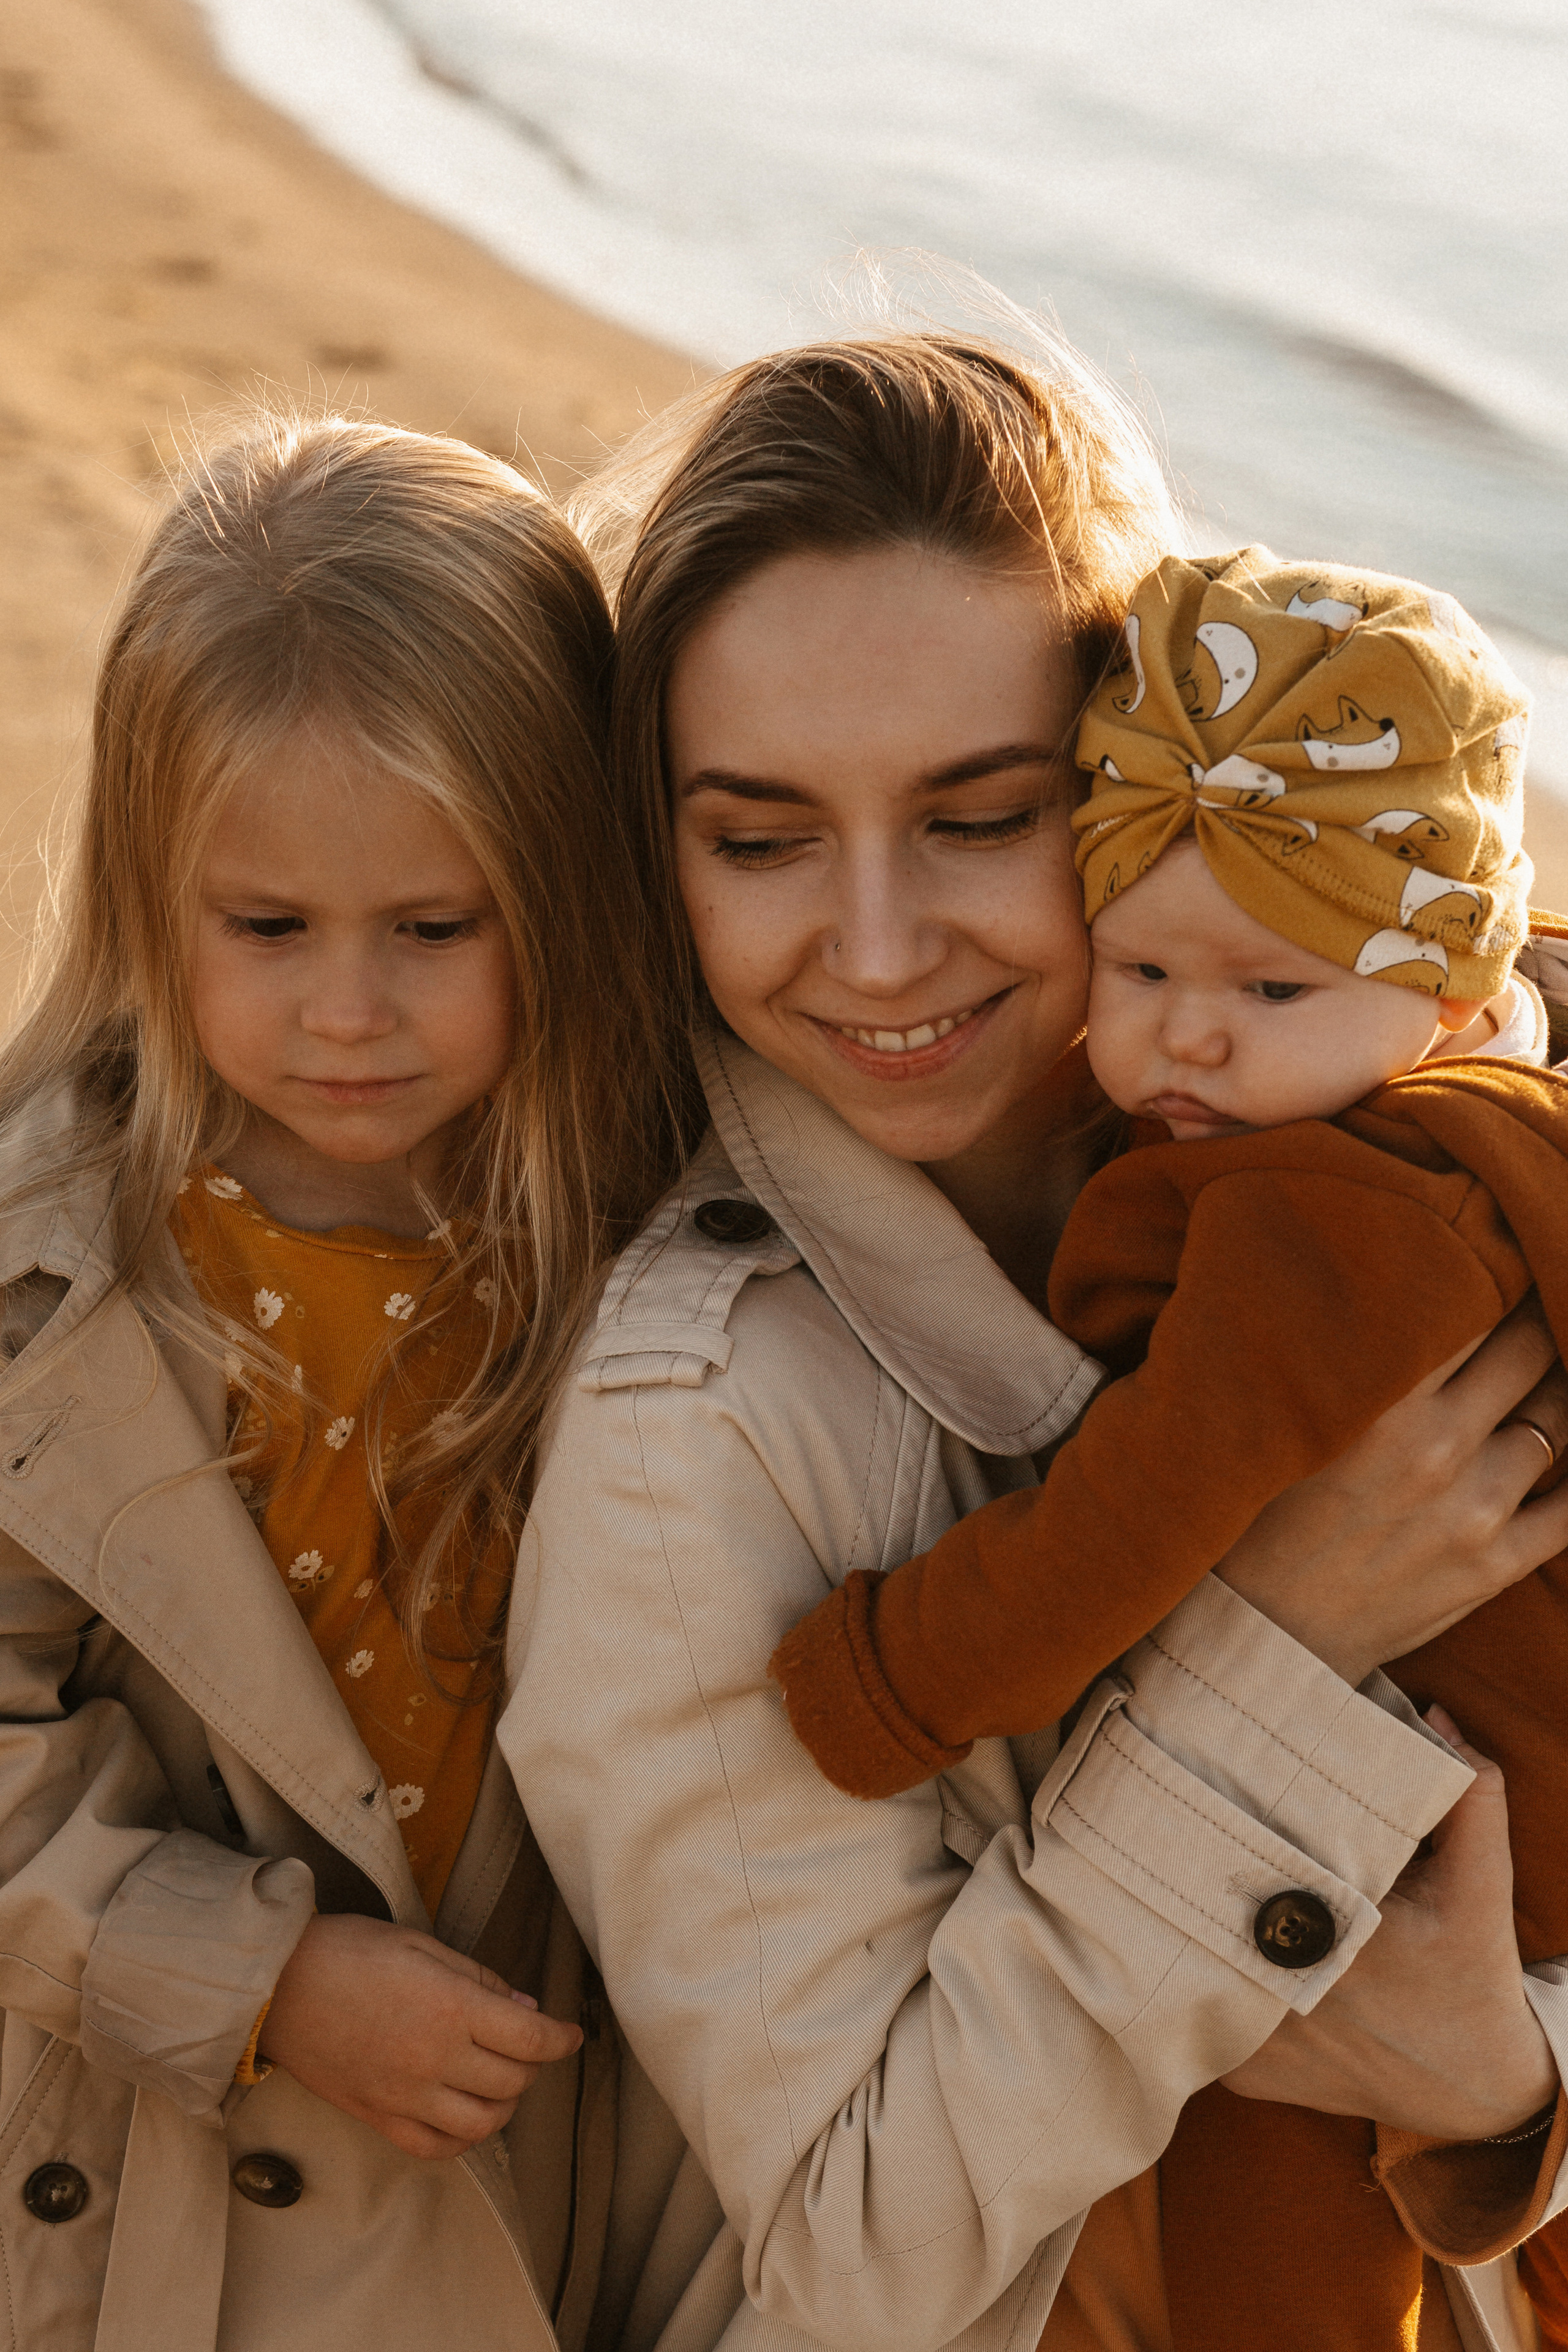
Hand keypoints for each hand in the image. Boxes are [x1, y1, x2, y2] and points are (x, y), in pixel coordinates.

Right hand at [259, 1912, 583, 2158]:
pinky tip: (464, 2116)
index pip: (530, 2037)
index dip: (561, 2038)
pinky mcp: (378, 2116)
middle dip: (533, 2065)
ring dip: (503, 2106)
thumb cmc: (349, 1951)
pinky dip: (461, 2138)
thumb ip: (478, 1977)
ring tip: (500, 2084)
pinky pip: (434, 2147)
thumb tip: (525, 2008)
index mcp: (450, 2007)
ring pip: (481, 2124)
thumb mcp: (421, 1943)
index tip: (571, 2034)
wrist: (277, 1986)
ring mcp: (405, 2094)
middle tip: (527, 2047)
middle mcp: (434, 2058)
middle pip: (512, 2081)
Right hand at [1218, 1297, 1567, 1685]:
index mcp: (1375, 1401)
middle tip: (1532, 1298)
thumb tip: (1358, 1283)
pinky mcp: (1496, 1564)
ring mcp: (1475, 1508)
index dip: (1490, 1269)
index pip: (1467, 1304)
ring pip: (1560, 1417)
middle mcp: (1435, 1447)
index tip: (1491, 1255)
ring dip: (1560, 1387)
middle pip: (1530, 1347)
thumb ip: (1331, 1353)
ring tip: (1549, 1367)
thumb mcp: (1280, 1417)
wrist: (1256, 1634)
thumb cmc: (1252, 1511)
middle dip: (1536, 1317)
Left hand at [1222, 1711, 1557, 2139]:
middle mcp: (1281, 2005)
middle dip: (1198, 1869)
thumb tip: (1435, 1716)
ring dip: (1195, 1925)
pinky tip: (1216, 1950)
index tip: (1209, 1789)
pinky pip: (1206, 2010)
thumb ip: (1469, 1794)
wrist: (1475, 2088)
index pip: (1246, 1866)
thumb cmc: (1475, 1970)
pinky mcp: (1244, 2079)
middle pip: (1206, 1914)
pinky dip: (1211, 1979)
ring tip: (1182, 1881)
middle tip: (1180, 1823)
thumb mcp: (1482, 1881)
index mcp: (1330, 1945)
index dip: (1225, 1825)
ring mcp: (1253, 2050)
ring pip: (1197, 1963)